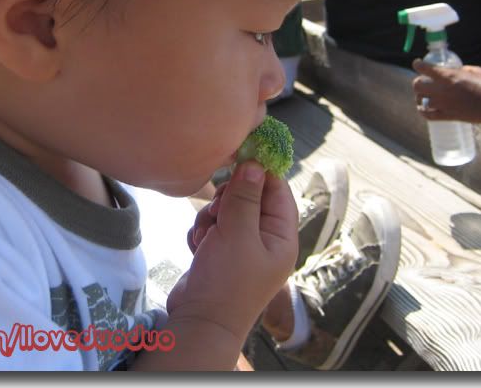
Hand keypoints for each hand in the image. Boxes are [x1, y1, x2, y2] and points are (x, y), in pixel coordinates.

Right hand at [167, 161, 297, 346]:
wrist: (199, 323)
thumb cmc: (226, 280)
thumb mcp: (238, 233)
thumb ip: (246, 195)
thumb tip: (255, 162)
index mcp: (281, 237)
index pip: (278, 191)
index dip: (260, 172)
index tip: (239, 157)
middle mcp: (265, 240)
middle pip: (249, 197)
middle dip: (228, 199)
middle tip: (219, 212)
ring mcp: (242, 248)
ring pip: (227, 210)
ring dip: (211, 217)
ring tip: (206, 237)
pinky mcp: (220, 253)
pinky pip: (212, 227)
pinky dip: (203, 233)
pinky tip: (198, 248)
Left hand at [412, 59, 480, 122]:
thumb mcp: (474, 70)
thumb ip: (461, 70)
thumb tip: (457, 71)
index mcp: (447, 76)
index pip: (424, 68)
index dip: (418, 65)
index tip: (417, 64)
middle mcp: (441, 90)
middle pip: (417, 85)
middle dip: (418, 82)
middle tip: (423, 82)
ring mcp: (443, 104)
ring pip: (420, 100)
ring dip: (420, 97)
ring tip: (423, 96)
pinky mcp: (447, 116)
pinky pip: (428, 115)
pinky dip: (423, 111)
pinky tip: (423, 108)